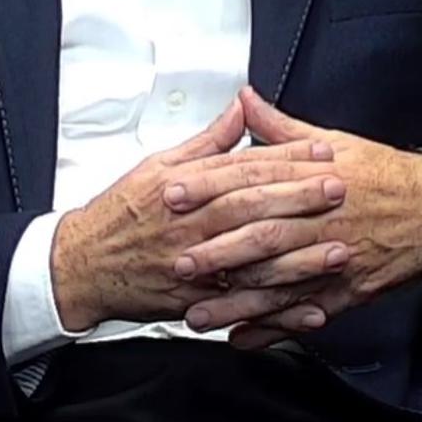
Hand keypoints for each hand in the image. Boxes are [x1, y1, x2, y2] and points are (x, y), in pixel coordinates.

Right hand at [49, 98, 349, 331]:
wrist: (83, 266)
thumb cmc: (119, 215)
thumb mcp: (157, 166)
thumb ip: (206, 142)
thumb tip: (239, 111)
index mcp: (183, 187)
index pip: (242, 167)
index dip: (284, 158)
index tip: (319, 151)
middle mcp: (190, 224)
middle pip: (252, 207)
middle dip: (299, 198)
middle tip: (338, 189)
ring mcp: (193, 264)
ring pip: (252, 259)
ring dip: (298, 258)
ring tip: (336, 251)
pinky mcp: (194, 299)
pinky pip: (243, 305)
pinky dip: (278, 310)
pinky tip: (308, 308)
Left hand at [170, 86, 421, 347]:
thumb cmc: (386, 176)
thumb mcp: (335, 141)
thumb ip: (282, 129)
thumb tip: (244, 100)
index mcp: (314, 177)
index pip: (252, 180)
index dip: (209, 188)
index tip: (172, 194)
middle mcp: (322, 218)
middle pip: (262, 235)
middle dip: (216, 250)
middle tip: (178, 261)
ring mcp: (335, 258)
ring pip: (279, 282)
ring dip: (236, 301)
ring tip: (198, 313)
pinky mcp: (350, 289)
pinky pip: (306, 312)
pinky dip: (274, 329)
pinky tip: (244, 338)